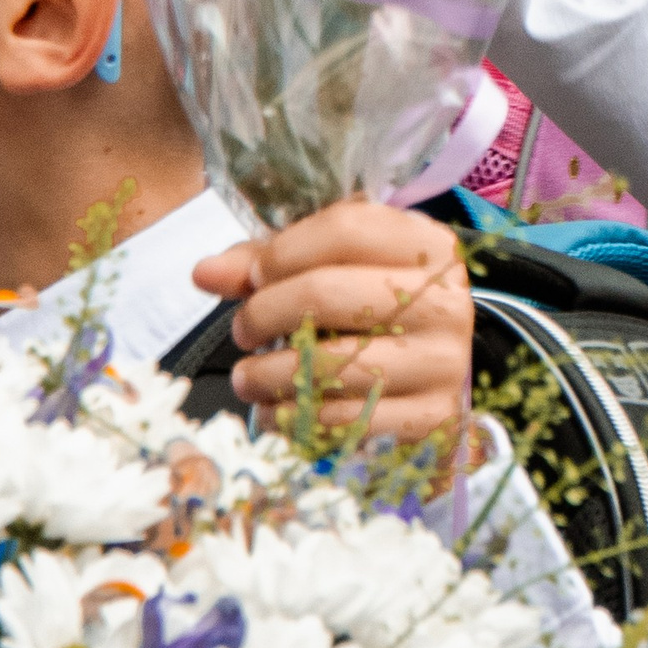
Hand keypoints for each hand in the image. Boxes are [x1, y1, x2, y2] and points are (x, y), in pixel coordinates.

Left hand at [193, 199, 472, 447]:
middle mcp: (444, 300)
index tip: (252, 279)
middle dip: (263, 313)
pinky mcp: (430, 418)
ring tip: (248, 376)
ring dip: (267, 374)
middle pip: (326, 292)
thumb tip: (203, 273)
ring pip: (328, 363)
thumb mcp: (337, 270)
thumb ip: (271, 263)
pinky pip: (342, 418)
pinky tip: (277, 410)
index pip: (343, 229)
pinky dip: (294, 417)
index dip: (280, 253)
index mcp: (429, 247)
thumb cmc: (377, 316)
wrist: (437, 386)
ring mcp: (443, 362)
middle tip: (242, 331)